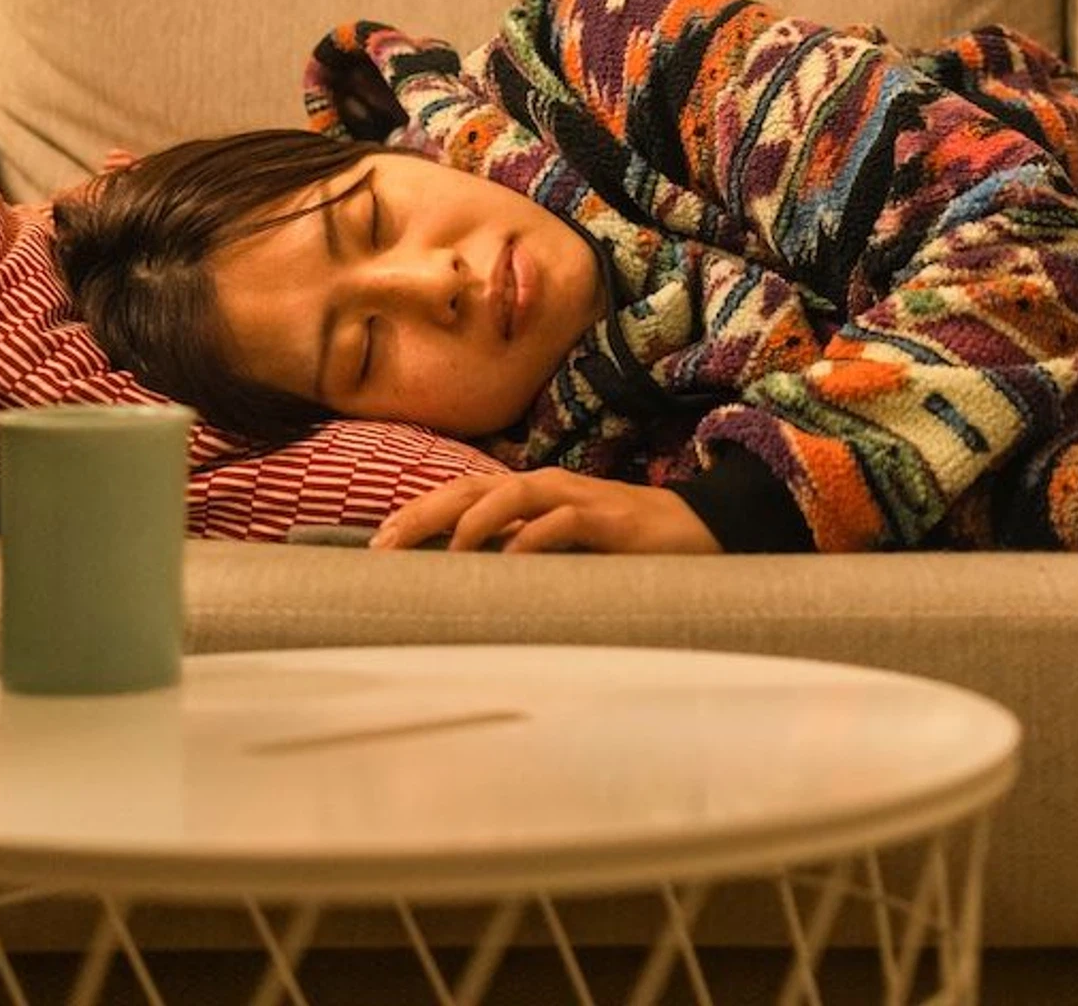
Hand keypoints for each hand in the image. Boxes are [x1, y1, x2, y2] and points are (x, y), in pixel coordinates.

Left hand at [370, 467, 723, 555]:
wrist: (700, 531)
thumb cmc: (623, 550)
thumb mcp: (562, 555)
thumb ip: (520, 560)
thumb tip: (464, 590)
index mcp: (529, 498)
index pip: (461, 495)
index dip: (417, 514)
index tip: (377, 546)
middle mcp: (545, 489)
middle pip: (471, 488)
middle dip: (425, 513)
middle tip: (386, 546)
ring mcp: (576, 499)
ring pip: (510, 494)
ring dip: (473, 520)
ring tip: (444, 550)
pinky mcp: (607, 519)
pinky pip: (562, 522)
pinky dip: (532, 540)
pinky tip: (509, 561)